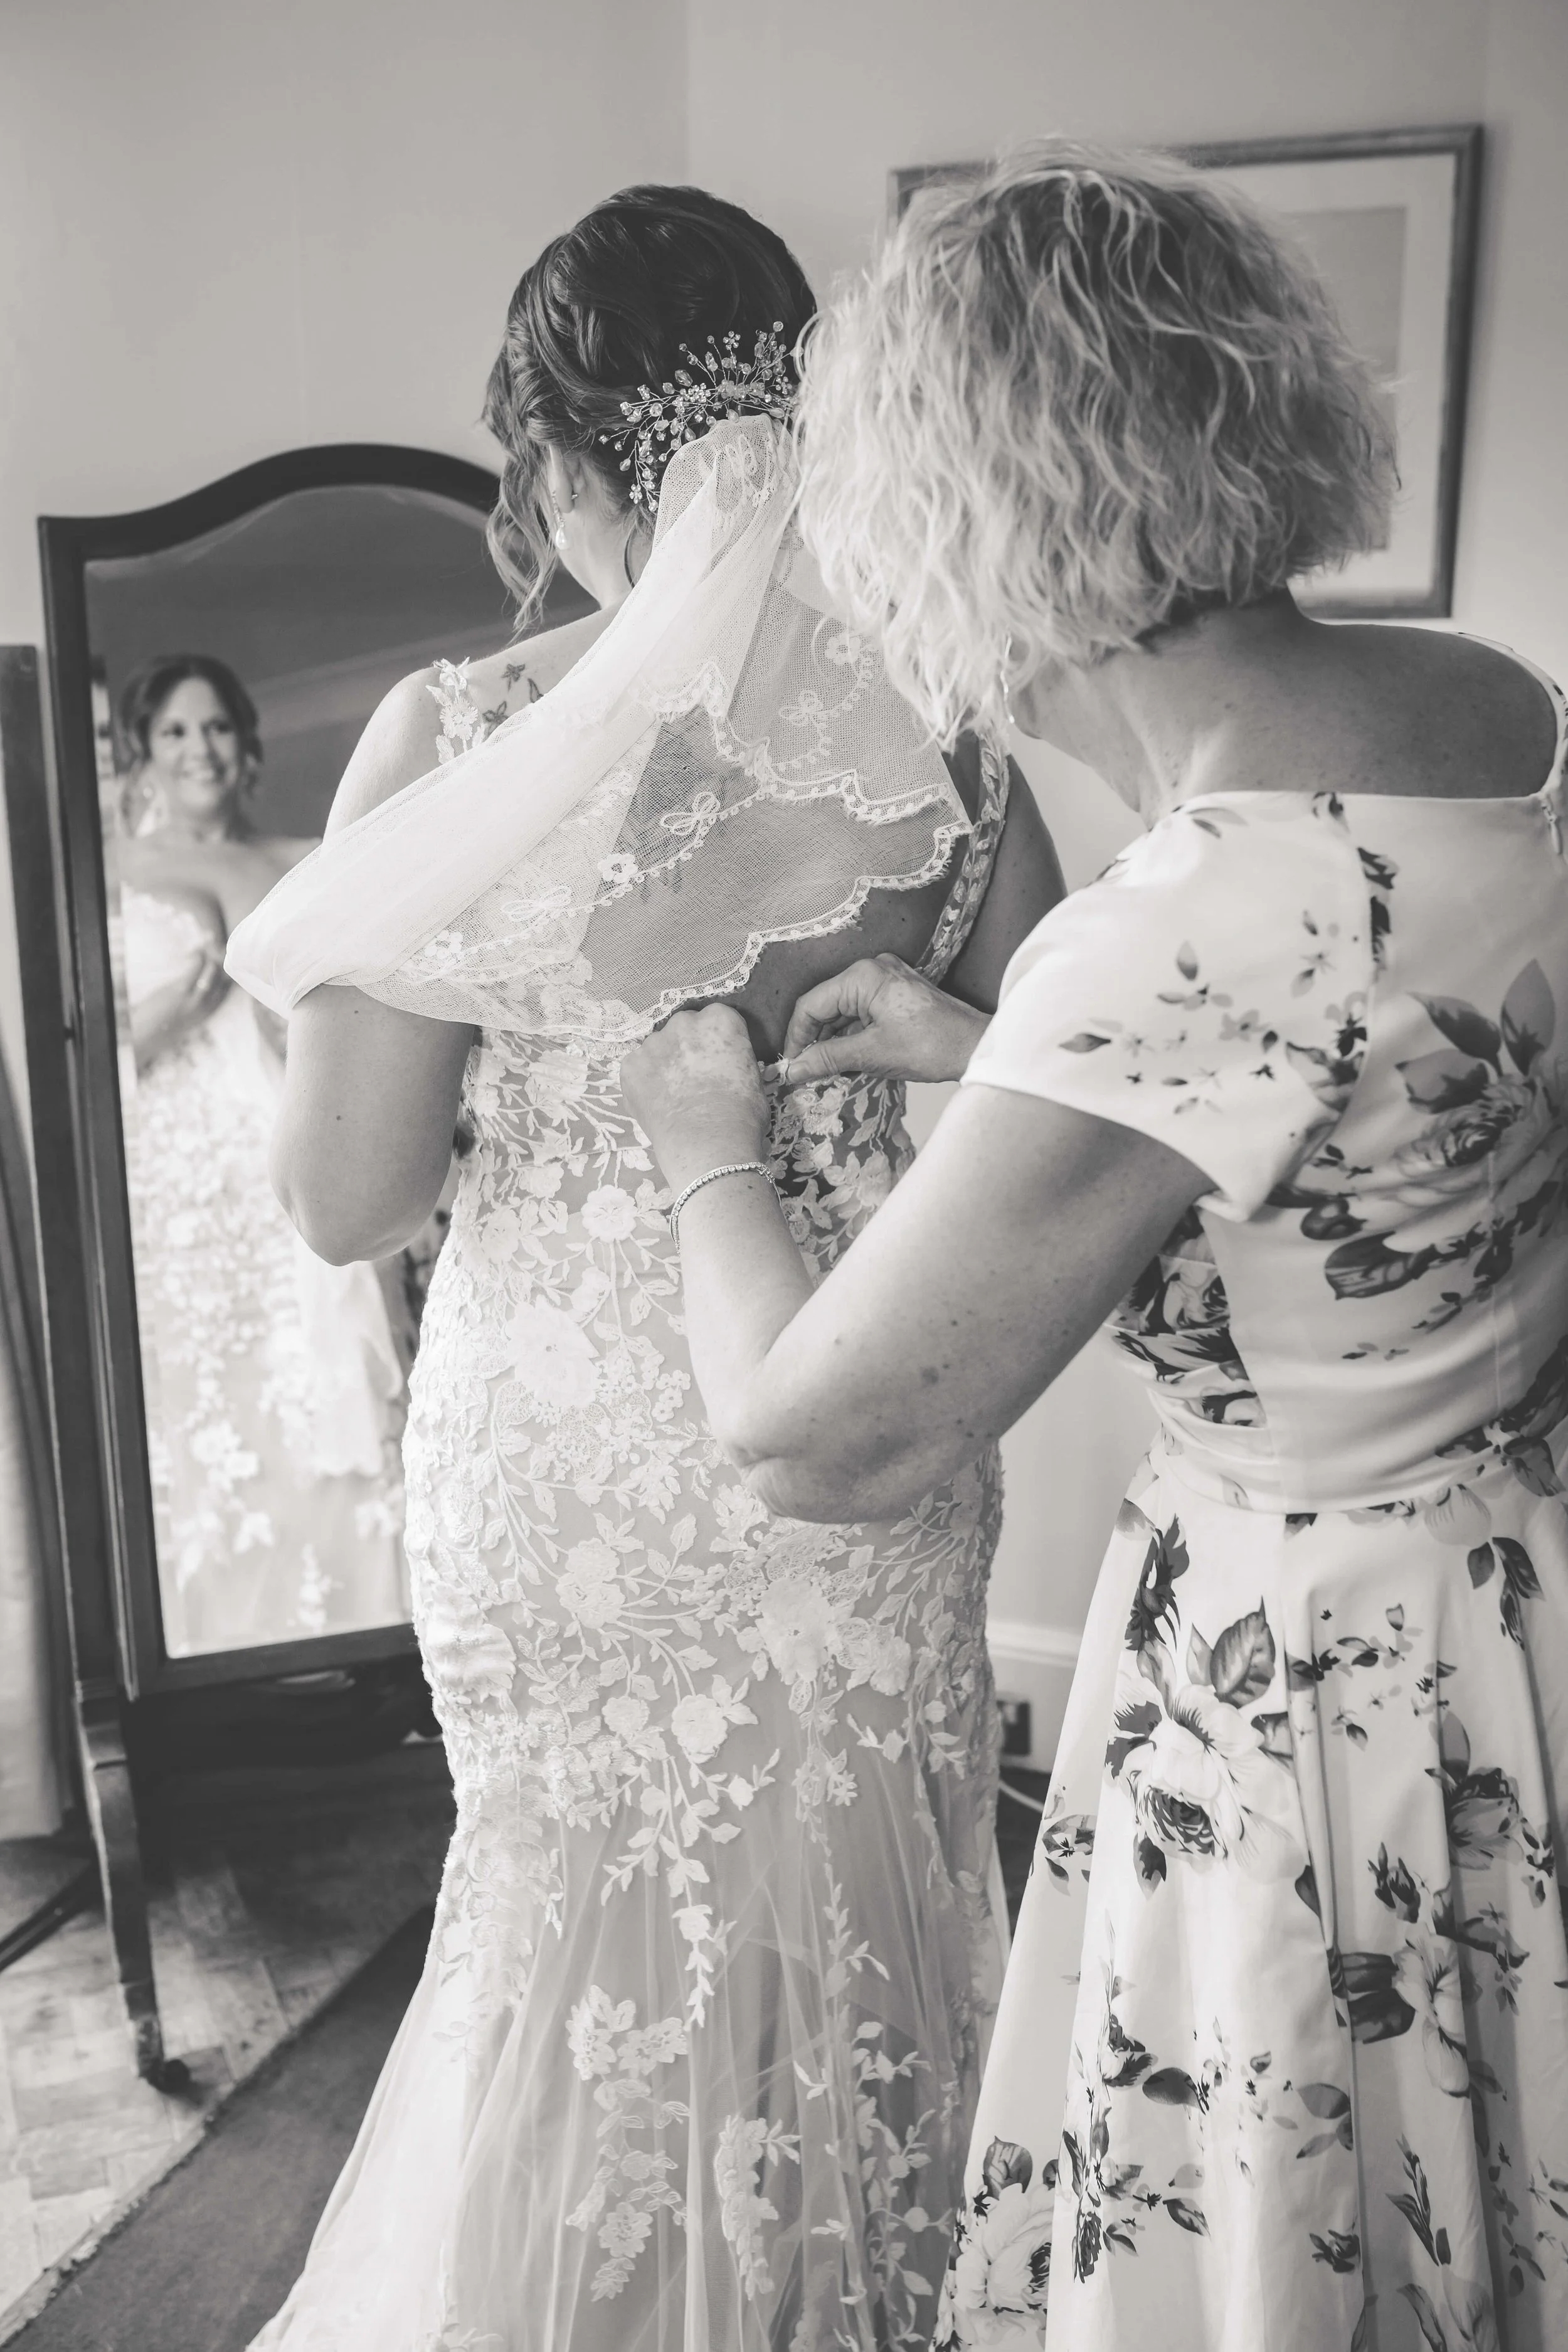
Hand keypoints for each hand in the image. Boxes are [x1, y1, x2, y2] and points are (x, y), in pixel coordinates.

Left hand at [131, 951, 229, 1073]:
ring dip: (212, 961)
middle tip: (221, 953)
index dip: (228, 977)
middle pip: (222, 982)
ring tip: (210, 952)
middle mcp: (204, 1006)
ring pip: (211, 975)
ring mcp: (193, 999)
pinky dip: (199, 960)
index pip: (225, 993)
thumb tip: (200, 985)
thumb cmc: (163, 1024)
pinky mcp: (180, 990)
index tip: (227, 965)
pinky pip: (195, 971)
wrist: (147, 1032)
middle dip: (223, 967)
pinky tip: (198, 953)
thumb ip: (196, 1003)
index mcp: (207, 1013)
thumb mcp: (186, 1016)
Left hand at [621, 1004, 769, 1187]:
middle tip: (694, 1078)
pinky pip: (637, 1067)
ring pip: (659, 1047)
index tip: (719, 1060)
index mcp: (720, 1020)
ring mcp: (653, 1043)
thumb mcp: (752, 1078)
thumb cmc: (742, 1115)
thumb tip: (725, 1065)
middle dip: (688, 1047)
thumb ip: (734, 1059)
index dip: (717, 1042)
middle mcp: (684, 1022)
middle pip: (684, 1028)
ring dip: (665, 1063)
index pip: (717, 1019)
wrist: (708, 1144)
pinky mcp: (630, 1065)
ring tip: (673, 1095)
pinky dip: (644, 1081)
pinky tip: (656, 1102)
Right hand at [780, 954, 989, 1085]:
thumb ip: (827, 1058)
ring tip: (826, 1072)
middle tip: (806, 1073)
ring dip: (833, 1041)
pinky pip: (862, 1013)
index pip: (811, 1004)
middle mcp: (872, 970)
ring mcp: (886, 980)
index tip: (791, 1065)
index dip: (796, 1037)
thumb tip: (792, 1070)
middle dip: (815, 1040)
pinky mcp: (896, 994)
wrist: (976, 1047)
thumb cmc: (931, 1046)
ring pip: (844, 1012)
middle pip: (826, 1006)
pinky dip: (852, 1037)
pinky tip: (848, 1061)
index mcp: (863, 976)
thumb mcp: (871, 1054)